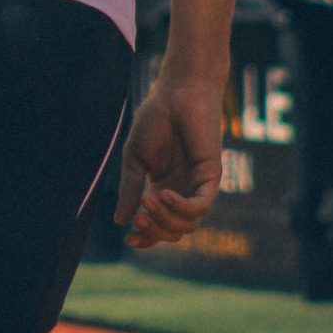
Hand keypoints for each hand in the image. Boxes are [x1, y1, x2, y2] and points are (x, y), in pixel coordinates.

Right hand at [114, 76, 222, 249]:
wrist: (176, 93)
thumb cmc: (155, 120)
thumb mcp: (135, 160)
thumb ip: (131, 190)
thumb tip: (121, 221)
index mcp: (163, 189)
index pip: (159, 225)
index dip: (146, 238)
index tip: (128, 239)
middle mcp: (183, 191)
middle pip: (174, 231)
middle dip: (154, 231)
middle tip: (137, 220)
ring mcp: (198, 185)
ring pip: (188, 224)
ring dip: (165, 220)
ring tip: (148, 202)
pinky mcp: (211, 175)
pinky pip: (200, 205)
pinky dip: (181, 208)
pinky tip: (162, 195)